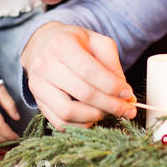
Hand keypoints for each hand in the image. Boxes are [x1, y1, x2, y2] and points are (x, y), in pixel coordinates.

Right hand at [20, 21, 134, 128]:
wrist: (43, 45)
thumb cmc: (74, 43)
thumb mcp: (97, 42)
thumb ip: (113, 65)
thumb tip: (125, 94)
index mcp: (62, 45)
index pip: (89, 71)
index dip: (112, 86)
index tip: (128, 94)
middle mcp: (45, 65)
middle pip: (82, 94)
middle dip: (110, 105)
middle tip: (126, 108)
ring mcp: (38, 86)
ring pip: (68, 113)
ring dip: (95, 117)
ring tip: (108, 111)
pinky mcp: (38, 102)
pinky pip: (59, 123)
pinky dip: (80, 124)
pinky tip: (93, 116)